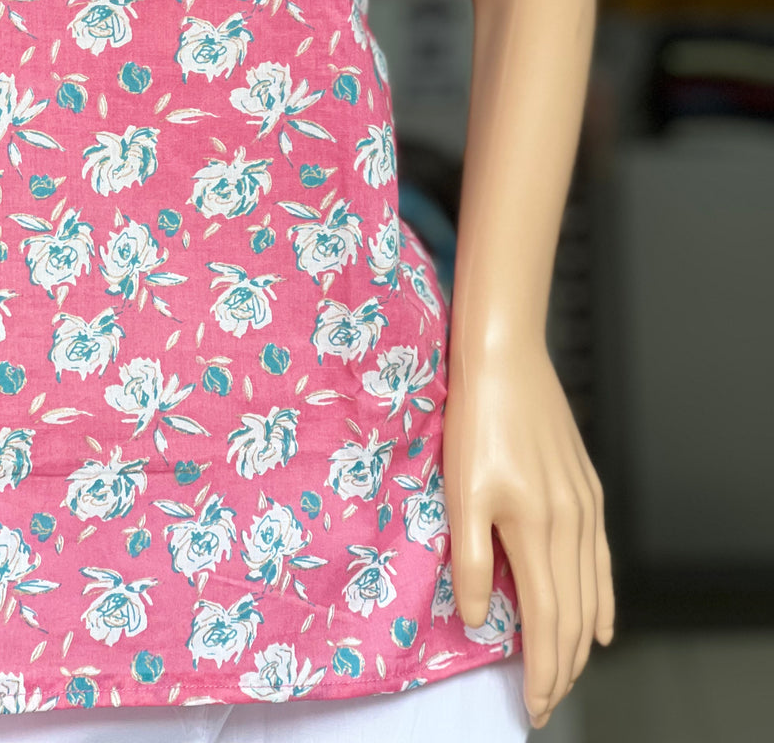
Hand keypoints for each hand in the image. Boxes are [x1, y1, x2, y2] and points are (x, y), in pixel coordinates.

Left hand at [443, 340, 613, 729]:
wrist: (505, 357)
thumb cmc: (474, 419)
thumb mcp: (461, 493)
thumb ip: (473, 560)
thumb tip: (482, 619)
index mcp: (538, 530)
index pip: (548, 622)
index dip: (544, 670)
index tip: (535, 706)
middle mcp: (571, 524)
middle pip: (576, 616)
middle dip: (564, 667)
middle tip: (548, 703)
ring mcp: (584, 506)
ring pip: (592, 592)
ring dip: (582, 640)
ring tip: (568, 674)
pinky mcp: (586, 487)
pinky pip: (601, 559)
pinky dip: (602, 598)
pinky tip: (602, 621)